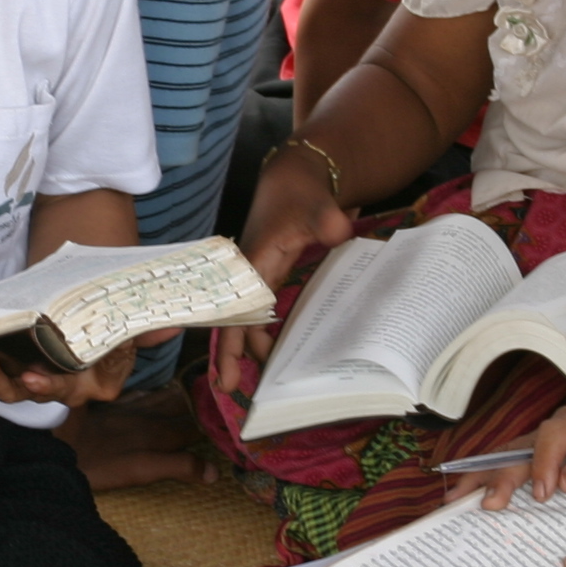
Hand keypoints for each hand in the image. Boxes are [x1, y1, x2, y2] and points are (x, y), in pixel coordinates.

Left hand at [0, 331, 168, 408]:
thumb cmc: (107, 317)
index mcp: (87, 384)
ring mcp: (29, 381)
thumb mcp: (126, 324)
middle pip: (31, 395)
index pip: (68, 390)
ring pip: (4, 392)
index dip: (49, 386)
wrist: (83, 302)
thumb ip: (144, 330)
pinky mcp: (7, 371)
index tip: (32, 376)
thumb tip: (171, 325)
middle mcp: (57, 388)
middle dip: (9, 383)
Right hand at [212, 152, 354, 390]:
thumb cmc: (300, 192)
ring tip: (266, 375)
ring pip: (250, 319)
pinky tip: (279, 349)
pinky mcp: (273, 276)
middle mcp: (250, 274)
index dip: (229, 345)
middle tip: (236, 389)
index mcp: (252, 263)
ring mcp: (260, 276)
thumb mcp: (316, 204)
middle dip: (235, 355)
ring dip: (253, 345)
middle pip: (236, 321)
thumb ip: (327, 220)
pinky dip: (269, 330)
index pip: (235, 311)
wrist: (298, 177)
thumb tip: (339, 232)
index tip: (226, 376)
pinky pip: (266, 310)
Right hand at [460, 396, 565, 509]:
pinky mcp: (543, 452)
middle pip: (522, 446)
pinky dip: (491, 476)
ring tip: (456, 498)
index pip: (554, 436)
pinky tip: (470, 492)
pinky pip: (513, 461)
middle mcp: (560, 425)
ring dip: (484, 475)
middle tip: (487, 504)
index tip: (543, 494)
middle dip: (501, 475)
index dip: (544, 463)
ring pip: (510, 453)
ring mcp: (548, 437)